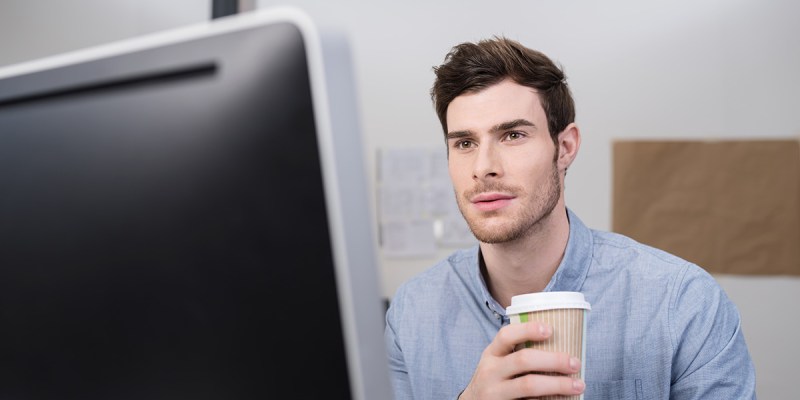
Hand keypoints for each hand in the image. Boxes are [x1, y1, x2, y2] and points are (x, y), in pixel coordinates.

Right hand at [458, 321, 584, 399]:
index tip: (550, 329)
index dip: (528, 330)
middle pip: (523, 359)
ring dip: (558, 384)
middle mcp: (490, 371)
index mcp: (491, 354)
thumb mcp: (497, 363)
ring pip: (529, 385)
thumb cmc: (494, 380)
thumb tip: (560, 345)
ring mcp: (495, 392)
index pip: (506, 335)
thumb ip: (516, 354)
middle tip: (575, 363)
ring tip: (578, 385)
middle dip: (554, 360)